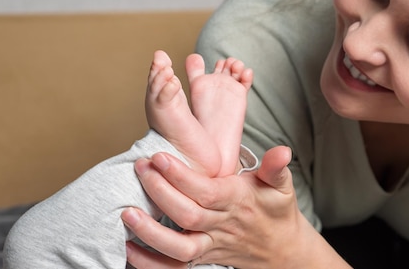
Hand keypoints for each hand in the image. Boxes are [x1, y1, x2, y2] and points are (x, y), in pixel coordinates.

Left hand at [123, 146, 328, 268]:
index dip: (182, 176)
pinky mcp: (203, 259)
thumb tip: (282, 150)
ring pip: (179, 248)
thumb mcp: (281, 184)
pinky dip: (150, 264)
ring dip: (150, 234)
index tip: (159, 157)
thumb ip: (276, 167)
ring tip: (126, 213)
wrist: (282, 249)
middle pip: (188, 215)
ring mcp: (212, 245)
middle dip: (160, 193)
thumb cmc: (276, 210)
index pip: (208, 191)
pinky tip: (128, 248)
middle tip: (139, 169)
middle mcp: (223, 225)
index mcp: (239, 202)